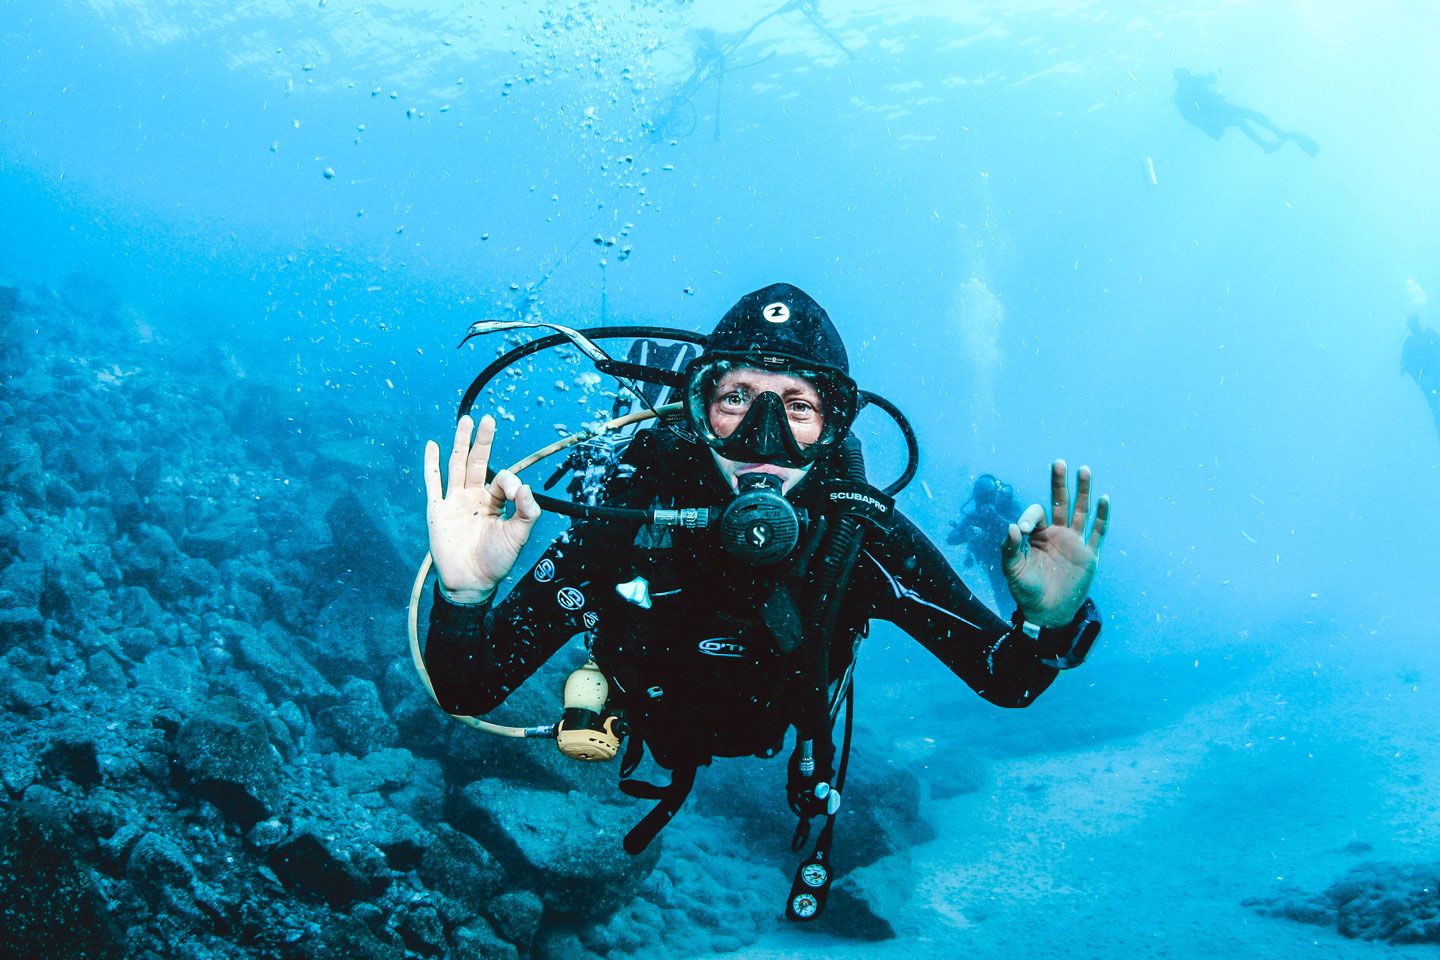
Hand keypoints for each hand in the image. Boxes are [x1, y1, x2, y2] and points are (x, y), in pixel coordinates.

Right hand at [423, 414, 541, 604]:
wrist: (471, 582)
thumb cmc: (496, 562)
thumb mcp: (518, 536)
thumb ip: (526, 511)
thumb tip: (524, 486)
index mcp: (494, 502)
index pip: (501, 478)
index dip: (510, 481)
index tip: (514, 494)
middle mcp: (474, 498)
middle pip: (478, 462)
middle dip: (483, 441)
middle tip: (488, 418)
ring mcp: (454, 502)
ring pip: (457, 466)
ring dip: (461, 443)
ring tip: (465, 420)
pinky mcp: (437, 510)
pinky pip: (433, 483)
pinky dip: (431, 464)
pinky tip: (432, 446)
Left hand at [1001, 460, 1108, 626]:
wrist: (1046, 612)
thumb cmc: (1026, 590)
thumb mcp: (1012, 570)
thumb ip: (1009, 548)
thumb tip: (1011, 525)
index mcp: (1037, 535)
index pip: (1036, 513)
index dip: (1030, 517)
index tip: (1023, 531)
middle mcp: (1056, 534)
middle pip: (1060, 502)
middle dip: (1059, 483)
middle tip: (1058, 462)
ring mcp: (1074, 542)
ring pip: (1080, 511)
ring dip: (1083, 491)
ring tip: (1084, 469)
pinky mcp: (1088, 555)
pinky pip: (1097, 532)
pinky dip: (1102, 516)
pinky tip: (1104, 499)